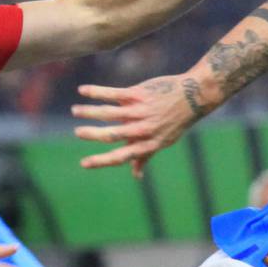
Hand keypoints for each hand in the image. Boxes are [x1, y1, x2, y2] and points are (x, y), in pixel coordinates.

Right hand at [73, 74, 205, 176]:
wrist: (193, 95)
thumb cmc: (175, 121)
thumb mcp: (163, 141)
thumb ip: (145, 156)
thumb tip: (136, 175)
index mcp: (147, 144)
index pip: (121, 156)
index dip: (101, 161)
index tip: (84, 164)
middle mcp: (143, 130)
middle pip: (112, 134)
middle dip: (92, 134)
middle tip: (77, 132)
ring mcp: (140, 111)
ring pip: (109, 113)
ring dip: (89, 112)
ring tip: (74, 110)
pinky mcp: (138, 94)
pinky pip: (112, 94)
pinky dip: (95, 92)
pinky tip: (82, 90)